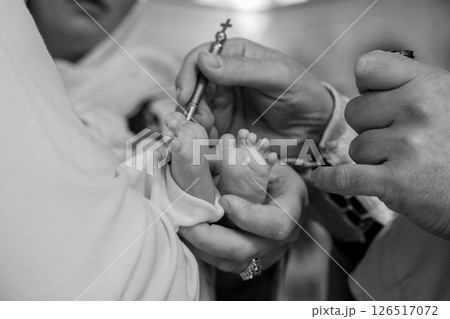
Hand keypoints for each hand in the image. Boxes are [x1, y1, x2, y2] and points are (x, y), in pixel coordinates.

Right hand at [176, 38, 333, 157]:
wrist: (315, 128)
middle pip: (192, 87)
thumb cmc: (302, 94)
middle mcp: (224, 80)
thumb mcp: (276, 76)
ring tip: (205, 133)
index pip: (200, 58)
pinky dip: (202, 138)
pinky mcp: (225, 128)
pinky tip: (210, 144)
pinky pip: (205, 131)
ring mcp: (223, 105)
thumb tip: (204, 60)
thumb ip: (241, 69)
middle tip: (195, 121)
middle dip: (189, 104)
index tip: (187, 94)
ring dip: (194, 123)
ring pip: (195, 111)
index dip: (188, 74)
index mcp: (236, 57)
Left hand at [178, 163, 306, 272]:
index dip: (248, 216)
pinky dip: (202, 250)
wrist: (284, 196)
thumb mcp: (271, 161)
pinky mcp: (249, 260)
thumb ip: (250, 159)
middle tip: (185, 224)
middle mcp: (280, 239)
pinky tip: (187, 235)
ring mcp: (264, 253)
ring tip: (180, 229)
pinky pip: (223, 261)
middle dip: (210, 239)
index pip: (276, 224)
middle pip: (245, 250)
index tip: (224, 201)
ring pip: (230, 262)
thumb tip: (225, 142)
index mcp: (291, 211)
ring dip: (200, 247)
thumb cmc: (275, 174)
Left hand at [311, 51, 449, 238]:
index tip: (375, 99)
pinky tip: (321, 178)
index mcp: (428, 84)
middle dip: (368, 128)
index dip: (367, 86)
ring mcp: (406, 146)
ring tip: (404, 165)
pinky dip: (330, 180)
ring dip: (371, 160)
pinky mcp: (396, 182)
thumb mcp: (445, 100)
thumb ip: (407, 87)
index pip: (368, 67)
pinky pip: (345, 177)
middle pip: (354, 112)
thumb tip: (364, 84)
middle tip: (398, 142)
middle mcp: (417, 109)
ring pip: (355, 147)